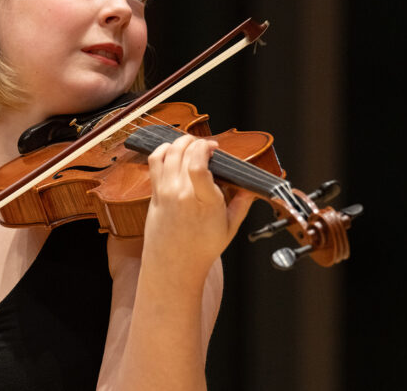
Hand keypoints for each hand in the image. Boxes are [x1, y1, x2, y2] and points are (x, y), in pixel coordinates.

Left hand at [141, 134, 251, 284]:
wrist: (174, 264)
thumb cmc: (202, 249)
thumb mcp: (230, 228)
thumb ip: (242, 204)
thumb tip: (251, 188)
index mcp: (205, 202)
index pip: (198, 166)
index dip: (205, 148)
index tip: (214, 148)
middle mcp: (183, 194)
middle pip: (185, 153)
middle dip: (198, 143)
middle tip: (207, 148)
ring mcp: (166, 192)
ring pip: (169, 153)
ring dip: (182, 142)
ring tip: (192, 145)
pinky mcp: (155, 193)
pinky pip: (154, 162)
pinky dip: (163, 149)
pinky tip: (173, 150)